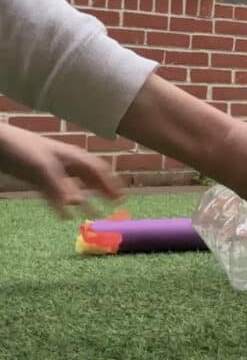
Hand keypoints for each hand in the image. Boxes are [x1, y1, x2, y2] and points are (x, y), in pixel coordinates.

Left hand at [0, 123, 122, 216]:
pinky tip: (67, 216)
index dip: (111, 183)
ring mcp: (53, 172)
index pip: (98, 171)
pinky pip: (57, 195)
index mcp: (73, 157)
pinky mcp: (40, 180)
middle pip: (90, 178)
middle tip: (115, 205)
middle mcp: (67, 164)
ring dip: (86, 200)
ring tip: (95, 214)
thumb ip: (60, 187)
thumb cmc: (22, 149)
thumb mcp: (42, 168)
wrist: (0, 144)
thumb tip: (77, 205)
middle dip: (103, 190)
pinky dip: (64, 205)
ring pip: (75, 187)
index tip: (122, 197)